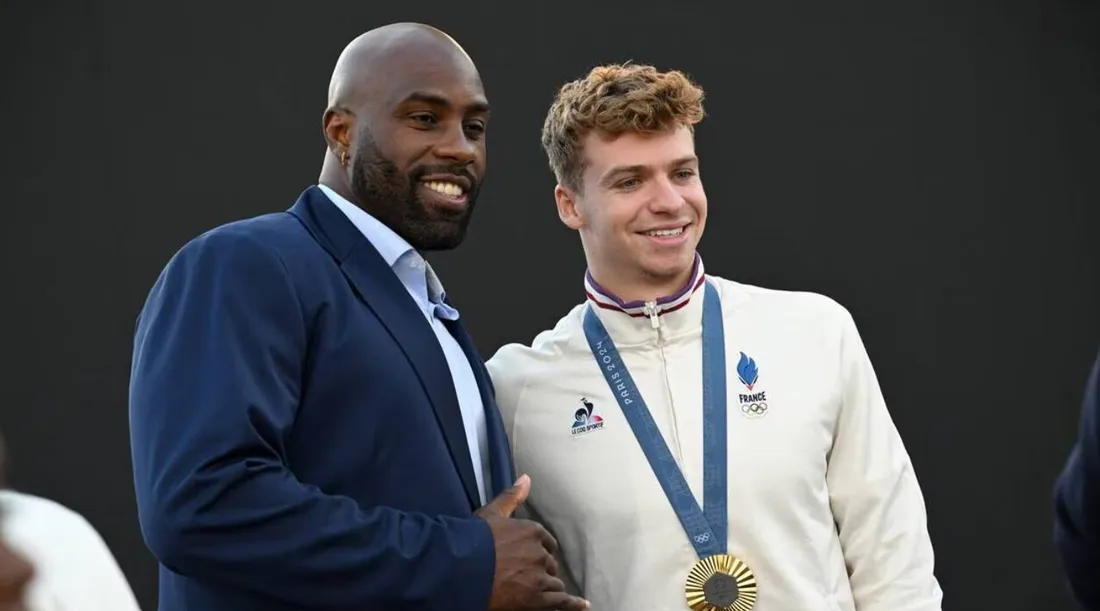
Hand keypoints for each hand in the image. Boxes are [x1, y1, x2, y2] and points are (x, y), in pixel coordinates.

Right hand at [477, 474, 588, 610]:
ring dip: (549, 587)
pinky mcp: (537, 600)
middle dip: (542, 570)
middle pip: (550, 564)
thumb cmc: (473, 540)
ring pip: (555, 584)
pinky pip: (562, 602)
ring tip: (543, 593)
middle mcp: (540, 554)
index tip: (534, 557)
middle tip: (529, 577)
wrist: (461, 570)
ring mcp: (540, 578)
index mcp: (533, 532)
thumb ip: (511, 497)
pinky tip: (582, 606)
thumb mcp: (491, 514)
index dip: (541, 551)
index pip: (547, 543)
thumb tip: (526, 478)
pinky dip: (573, 605)